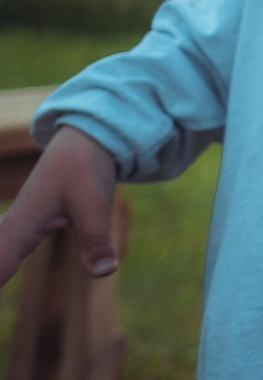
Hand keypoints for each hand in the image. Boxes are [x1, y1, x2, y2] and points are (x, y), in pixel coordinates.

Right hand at [0, 125, 118, 283]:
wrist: (86, 137)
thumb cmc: (85, 168)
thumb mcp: (95, 205)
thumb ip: (96, 241)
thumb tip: (104, 272)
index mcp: (21, 226)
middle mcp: (13, 226)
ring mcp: (19, 222)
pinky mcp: (29, 221)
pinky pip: (5, 245)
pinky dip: (1, 259)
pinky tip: (3, 268)